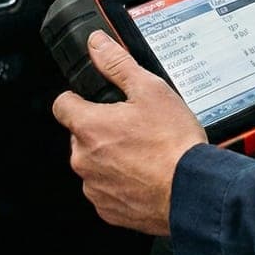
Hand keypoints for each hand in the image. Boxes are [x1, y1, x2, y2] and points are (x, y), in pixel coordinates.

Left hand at [52, 32, 207, 235]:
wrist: (192, 190)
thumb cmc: (173, 144)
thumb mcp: (150, 90)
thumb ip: (117, 64)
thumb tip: (97, 45)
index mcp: (89, 127)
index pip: (62, 105)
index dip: (77, 99)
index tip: (93, 101)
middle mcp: (84, 159)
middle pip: (80, 136)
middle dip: (101, 131)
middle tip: (133, 129)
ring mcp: (94, 187)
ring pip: (94, 164)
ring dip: (110, 158)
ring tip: (143, 154)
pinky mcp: (108, 209)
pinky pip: (106, 190)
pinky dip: (121, 183)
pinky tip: (144, 176)